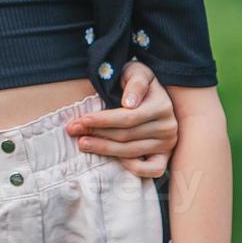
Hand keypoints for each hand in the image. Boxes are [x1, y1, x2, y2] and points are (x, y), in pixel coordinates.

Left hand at [65, 60, 177, 177]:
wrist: (152, 91)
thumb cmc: (137, 80)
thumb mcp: (136, 72)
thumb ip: (134, 83)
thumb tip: (129, 103)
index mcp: (161, 105)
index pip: (128, 118)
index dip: (103, 120)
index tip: (82, 119)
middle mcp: (168, 126)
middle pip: (126, 136)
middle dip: (97, 134)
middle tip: (73, 130)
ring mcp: (168, 143)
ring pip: (132, 151)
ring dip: (104, 149)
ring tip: (82, 143)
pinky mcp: (165, 156)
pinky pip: (152, 170)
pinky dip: (133, 167)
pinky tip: (115, 159)